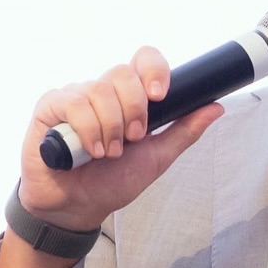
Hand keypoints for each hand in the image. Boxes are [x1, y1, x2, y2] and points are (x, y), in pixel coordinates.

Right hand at [0, 48, 222, 267]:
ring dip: (111, 127)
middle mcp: (103, 91)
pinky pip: (73, 102)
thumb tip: (216, 107)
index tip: (160, 96)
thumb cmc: (113, 181)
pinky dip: (87, 129)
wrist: (78, 207)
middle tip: (133, 139)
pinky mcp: (51, 106)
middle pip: (123, 73)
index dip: (154, 69)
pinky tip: (89, 151)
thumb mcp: (157, 158)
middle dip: (134, 109)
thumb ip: (184, 131)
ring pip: (100, 90)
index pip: (144, 60)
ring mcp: (76, 96)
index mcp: (129, 97)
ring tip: (108, 153)